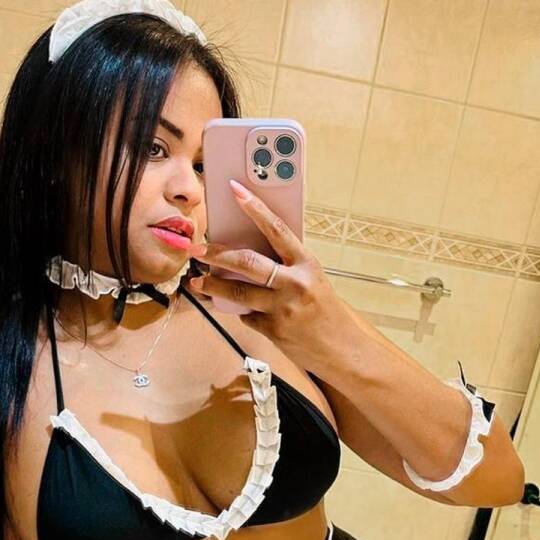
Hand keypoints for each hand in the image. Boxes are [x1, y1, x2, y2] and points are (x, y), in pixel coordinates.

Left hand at [188, 180, 350, 370]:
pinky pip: (246, 316)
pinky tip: (237, 309)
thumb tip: (251, 253)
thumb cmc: (326, 311)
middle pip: (247, 263)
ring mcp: (282, 309)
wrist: (342, 349)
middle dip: (216, 254)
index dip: (254, 208)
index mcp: (306, 264)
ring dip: (212, 286)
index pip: (276, 229)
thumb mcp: (312, 280)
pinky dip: (239, 311)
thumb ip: (287, 266)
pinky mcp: (273, 331)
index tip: (235, 190)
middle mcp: (294, 284)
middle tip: (198, 250)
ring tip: (198, 282)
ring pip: (236, 292)